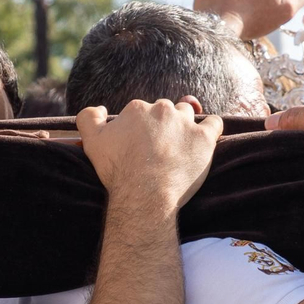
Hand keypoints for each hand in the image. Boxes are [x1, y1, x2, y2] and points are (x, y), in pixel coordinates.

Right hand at [77, 99, 222, 210]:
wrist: (144, 194)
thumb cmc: (117, 170)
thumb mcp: (91, 142)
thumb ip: (88, 118)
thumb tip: (99, 109)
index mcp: (137, 108)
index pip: (142, 111)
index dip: (141, 127)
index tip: (141, 145)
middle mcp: (162, 110)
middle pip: (166, 110)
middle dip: (163, 125)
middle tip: (159, 148)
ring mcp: (185, 123)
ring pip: (189, 114)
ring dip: (185, 125)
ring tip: (181, 145)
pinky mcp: (204, 138)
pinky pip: (214, 123)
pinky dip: (211, 128)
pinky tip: (204, 140)